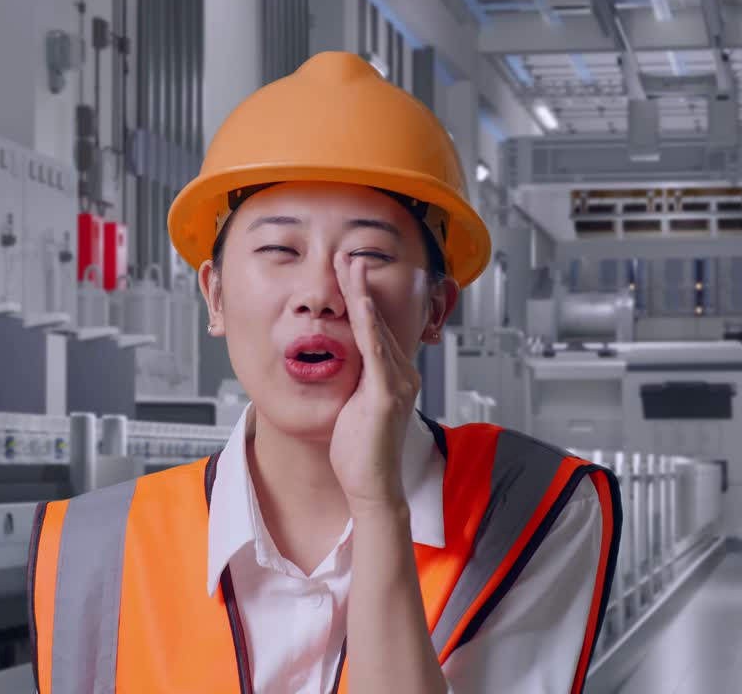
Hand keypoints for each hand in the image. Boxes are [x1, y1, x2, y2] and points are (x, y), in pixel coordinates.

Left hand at [329, 252, 421, 514]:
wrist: (372, 487)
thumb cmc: (361, 454)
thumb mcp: (355, 407)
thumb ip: (354, 382)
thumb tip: (340, 363)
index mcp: (395, 377)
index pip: (376, 327)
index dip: (363, 297)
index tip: (349, 271)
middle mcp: (401, 376)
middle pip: (378, 320)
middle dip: (361, 285)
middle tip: (348, 254)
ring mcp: (397, 384)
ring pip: (376, 329)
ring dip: (362, 295)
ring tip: (350, 266)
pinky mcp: (385, 396)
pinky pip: (375, 353)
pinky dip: (368, 325)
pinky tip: (360, 304)